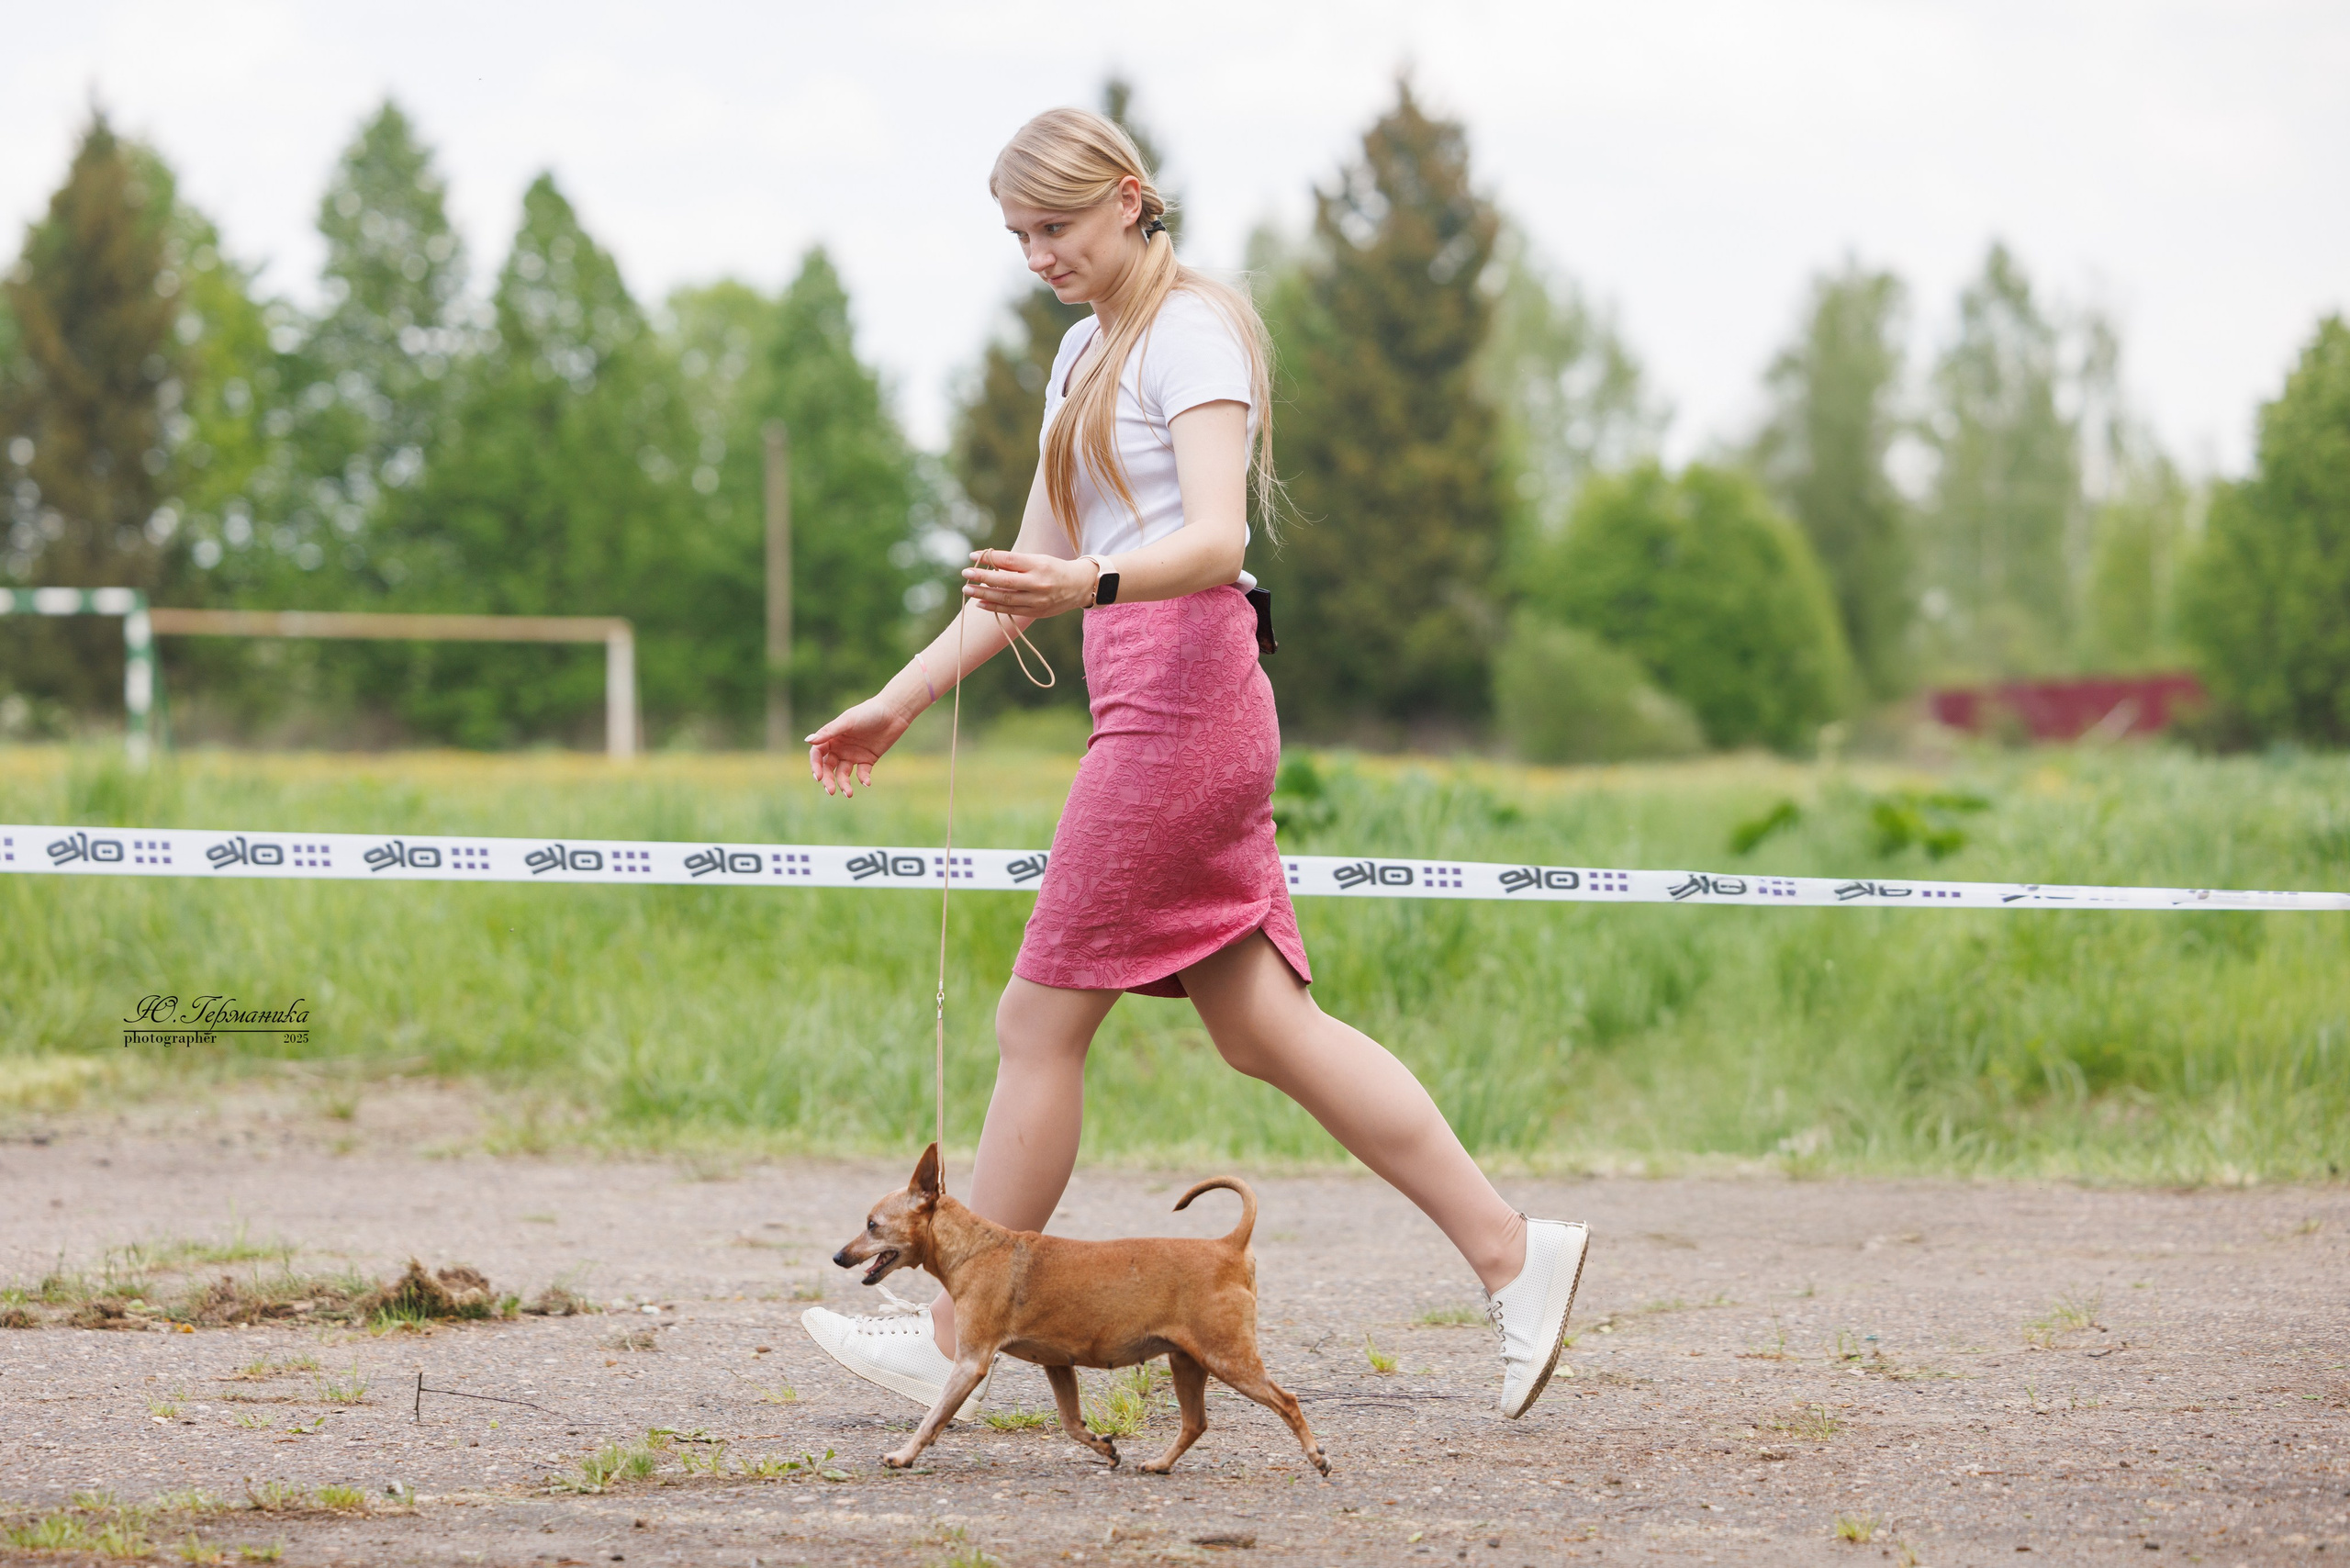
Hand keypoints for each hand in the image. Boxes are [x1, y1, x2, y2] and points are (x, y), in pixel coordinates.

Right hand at [805, 697, 912, 796]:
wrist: (893, 713)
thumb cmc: (868, 712)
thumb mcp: (848, 721)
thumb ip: (829, 732)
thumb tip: (808, 741)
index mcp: (832, 737)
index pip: (817, 754)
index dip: (816, 765)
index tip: (818, 776)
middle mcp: (840, 747)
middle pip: (828, 767)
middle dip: (828, 780)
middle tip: (830, 791)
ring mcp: (853, 755)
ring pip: (843, 773)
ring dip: (844, 784)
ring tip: (849, 793)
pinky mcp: (868, 760)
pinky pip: (862, 773)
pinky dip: (863, 779)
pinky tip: (867, 782)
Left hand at [961, 548, 1096, 617]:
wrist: (1079, 586)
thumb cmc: (1054, 569)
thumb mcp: (1038, 560)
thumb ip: (1016, 563)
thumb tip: (988, 562)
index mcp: (1038, 565)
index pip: (1009, 560)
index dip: (989, 558)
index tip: (972, 556)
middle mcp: (1038, 583)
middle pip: (1004, 580)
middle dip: (982, 577)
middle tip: (965, 573)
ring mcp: (1037, 600)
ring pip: (1005, 598)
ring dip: (983, 594)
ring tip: (967, 589)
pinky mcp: (1036, 612)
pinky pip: (1011, 610)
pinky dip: (993, 607)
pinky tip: (980, 602)